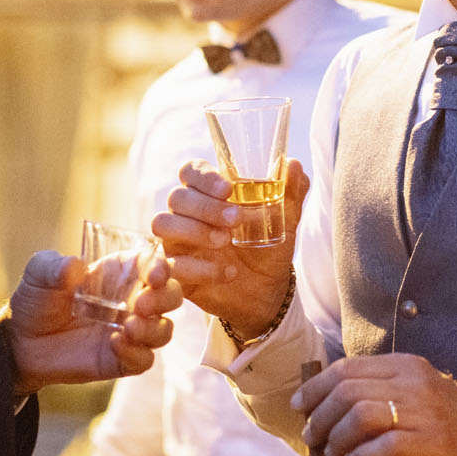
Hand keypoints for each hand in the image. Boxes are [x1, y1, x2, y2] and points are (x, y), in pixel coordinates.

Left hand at [2, 250, 180, 394]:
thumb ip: (53, 266)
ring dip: (153, 328)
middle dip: (165, 298)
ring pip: (164, 330)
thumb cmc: (36, 300)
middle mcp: (133, 300)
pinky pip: (144, 359)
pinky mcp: (122, 359)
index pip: (154, 263)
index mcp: (121, 271)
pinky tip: (115, 344)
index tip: (154, 274)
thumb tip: (74, 266)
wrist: (21, 342)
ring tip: (129, 327)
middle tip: (141, 304)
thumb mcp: (39, 274)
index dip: (162, 266)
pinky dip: (136, 353)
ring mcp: (130, 331)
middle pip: (171, 295)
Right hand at [152, 159, 306, 342]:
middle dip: (205, 207)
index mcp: (209, 193)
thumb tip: (294, 164)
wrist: (267, 291)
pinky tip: (229, 272)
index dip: (204, 176)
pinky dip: (200, 268)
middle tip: (235, 220)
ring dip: (194, 231)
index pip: (191, 171)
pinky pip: (172, 263)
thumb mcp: (285, 220)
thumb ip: (290, 192)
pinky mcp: (175, 270)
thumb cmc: (268, 247)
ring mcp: (177, 241)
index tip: (228, 189)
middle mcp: (187, 214)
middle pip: (177, 196)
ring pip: (163, 224)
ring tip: (225, 241)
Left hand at [294, 353, 456, 455]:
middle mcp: (414, 381)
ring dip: (337, 438)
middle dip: (321, 417)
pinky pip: (385, 446)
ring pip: (361, 415)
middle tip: (313, 439)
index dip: (317, 388)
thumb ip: (380, 394)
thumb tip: (328, 407)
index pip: (348, 368)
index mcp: (406, 365)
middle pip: (348, 391)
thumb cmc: (452, 425)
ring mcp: (425, 410)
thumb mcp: (417, 395)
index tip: (301, 407)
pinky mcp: (434, 440)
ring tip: (334, 455)